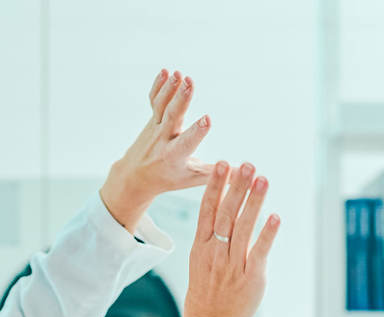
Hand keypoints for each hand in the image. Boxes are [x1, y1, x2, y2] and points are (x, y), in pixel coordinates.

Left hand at [98, 69, 211, 231]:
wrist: (137, 176)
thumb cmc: (171, 177)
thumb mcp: (193, 178)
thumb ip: (217, 172)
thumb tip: (246, 172)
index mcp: (176, 156)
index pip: (188, 142)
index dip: (197, 131)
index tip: (207, 119)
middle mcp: (163, 140)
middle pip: (172, 117)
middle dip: (181, 99)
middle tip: (189, 82)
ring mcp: (156, 127)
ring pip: (162, 106)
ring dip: (170, 88)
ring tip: (179, 73)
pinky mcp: (153, 118)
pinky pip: (154, 101)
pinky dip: (158, 86)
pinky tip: (166, 71)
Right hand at [181, 160, 279, 316]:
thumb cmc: (205, 299)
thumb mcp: (199, 266)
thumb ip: (211, 242)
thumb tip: (223, 217)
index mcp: (200, 248)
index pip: (207, 210)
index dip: (215, 186)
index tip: (222, 164)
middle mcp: (216, 253)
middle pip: (226, 213)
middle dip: (237, 186)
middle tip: (246, 164)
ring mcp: (233, 265)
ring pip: (244, 227)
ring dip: (254, 201)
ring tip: (262, 179)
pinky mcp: (251, 278)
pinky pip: (260, 251)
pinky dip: (268, 233)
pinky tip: (275, 216)